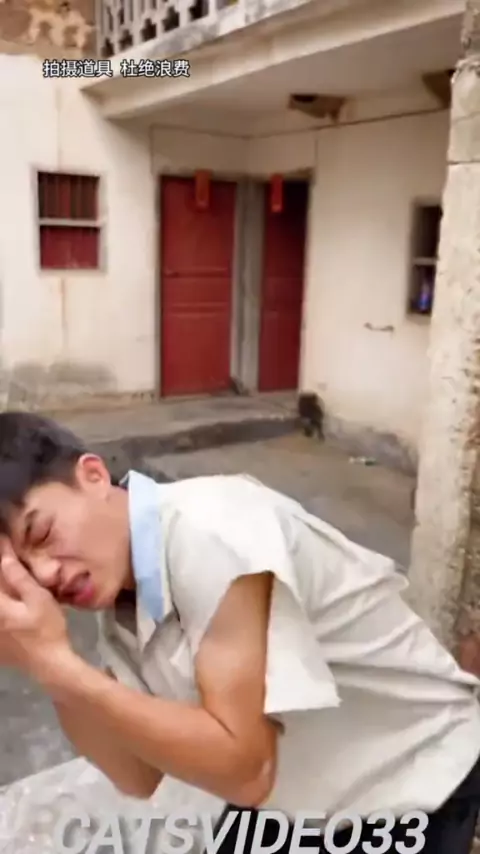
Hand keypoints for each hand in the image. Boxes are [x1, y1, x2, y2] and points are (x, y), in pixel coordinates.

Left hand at [0, 542, 71, 679]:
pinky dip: (6, 610)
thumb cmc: (48, 630)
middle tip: (9, 565)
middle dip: (2, 577)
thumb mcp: (40, 600)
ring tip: (14, 592)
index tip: (4, 544)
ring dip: (4, 591)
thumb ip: (20, 579)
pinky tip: (14, 606)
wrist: (50, 666)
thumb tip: (4, 558)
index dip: (1, 560)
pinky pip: (0, 624)